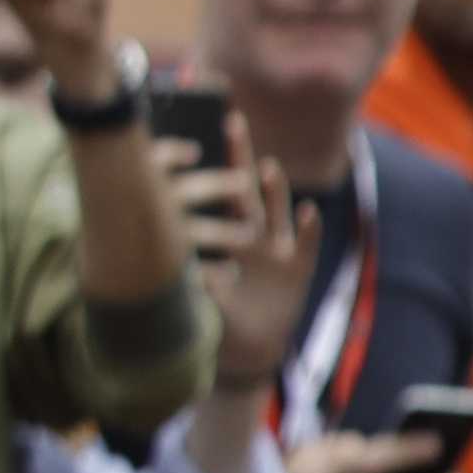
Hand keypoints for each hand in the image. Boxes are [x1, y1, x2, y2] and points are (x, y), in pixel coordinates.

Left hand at [181, 152, 319, 378]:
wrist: (247, 349)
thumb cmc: (216, 317)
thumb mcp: (194, 292)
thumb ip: (185, 274)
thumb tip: (166, 261)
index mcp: (225, 238)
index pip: (217, 194)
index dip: (210, 165)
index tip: (195, 138)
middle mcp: (251, 237)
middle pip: (246, 189)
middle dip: (239, 157)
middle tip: (232, 122)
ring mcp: (276, 251)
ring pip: (274, 212)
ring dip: (273, 189)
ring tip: (267, 167)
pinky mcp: (297, 270)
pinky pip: (304, 245)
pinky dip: (306, 229)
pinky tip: (306, 212)